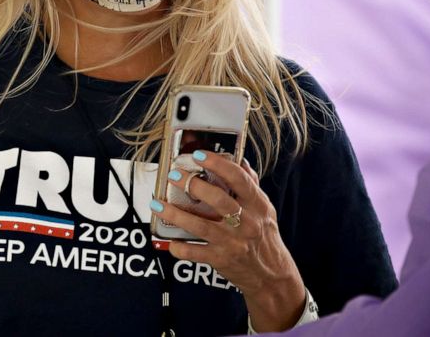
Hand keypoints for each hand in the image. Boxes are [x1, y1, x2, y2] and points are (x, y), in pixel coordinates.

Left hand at [151, 150, 305, 331]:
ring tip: (158, 204)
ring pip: (201, 226)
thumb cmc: (265, 237)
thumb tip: (240, 162)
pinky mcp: (221, 259)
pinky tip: (169, 240)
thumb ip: (251, 186)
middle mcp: (246, 222)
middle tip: (175, 176)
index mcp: (257, 205)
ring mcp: (232, 242)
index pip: (239, 179)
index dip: (219, 164)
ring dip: (176, 214)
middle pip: (218, 200)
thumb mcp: (265, 209)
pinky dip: (180, 248)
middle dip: (193, 185)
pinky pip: (196, 253)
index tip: (200, 155)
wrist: (271, 275)